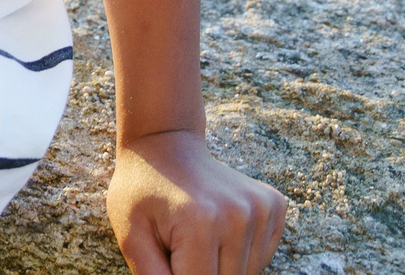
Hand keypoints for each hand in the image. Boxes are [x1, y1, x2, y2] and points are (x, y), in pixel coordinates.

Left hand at [107, 130, 285, 274]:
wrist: (165, 143)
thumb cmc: (141, 191)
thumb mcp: (130, 235)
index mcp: (200, 223)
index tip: (171, 262)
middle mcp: (238, 215)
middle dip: (199, 273)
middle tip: (179, 248)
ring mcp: (260, 208)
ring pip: (247, 274)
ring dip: (221, 267)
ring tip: (196, 238)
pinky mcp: (273, 205)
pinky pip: (263, 255)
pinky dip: (241, 254)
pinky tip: (218, 230)